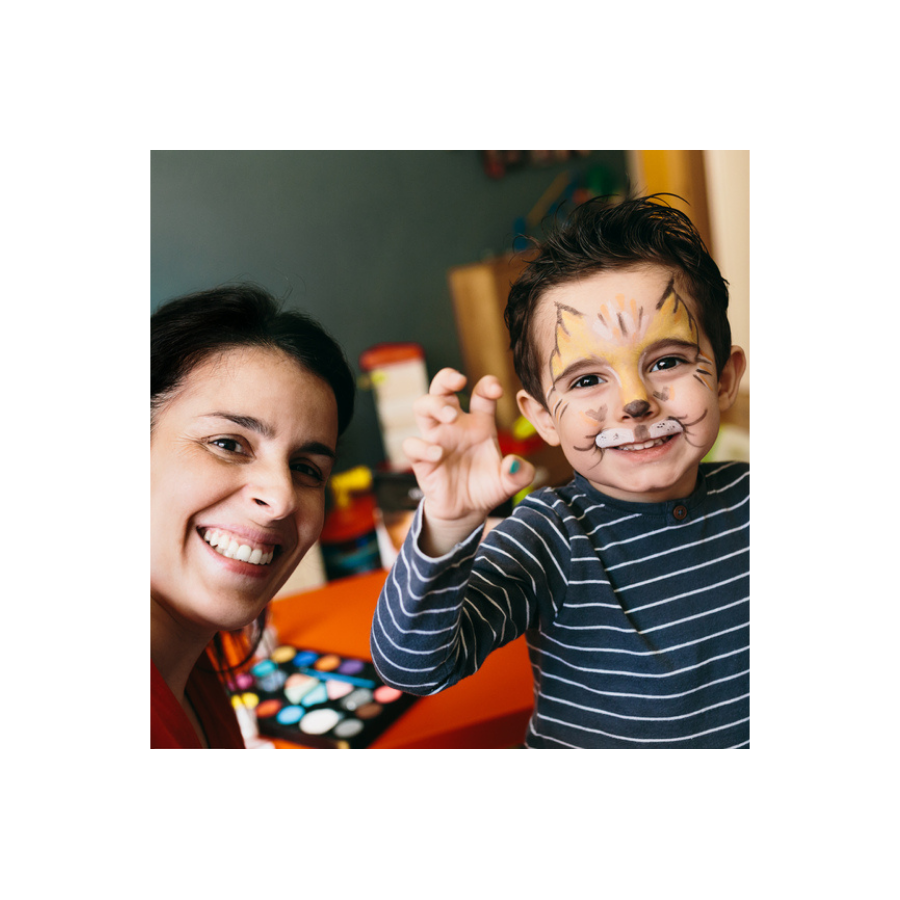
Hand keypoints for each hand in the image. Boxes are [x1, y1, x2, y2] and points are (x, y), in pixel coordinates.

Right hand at [402, 368, 534, 553]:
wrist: (466, 511)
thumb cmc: (487, 488)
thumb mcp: (510, 482)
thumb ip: (520, 473)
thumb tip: (514, 464)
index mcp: (479, 423)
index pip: (481, 393)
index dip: (488, 385)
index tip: (497, 390)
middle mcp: (455, 426)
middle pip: (442, 388)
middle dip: (447, 378)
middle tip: (459, 381)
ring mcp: (436, 440)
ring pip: (422, 407)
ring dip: (434, 405)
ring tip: (450, 416)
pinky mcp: (422, 459)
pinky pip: (412, 445)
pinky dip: (422, 447)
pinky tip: (437, 454)